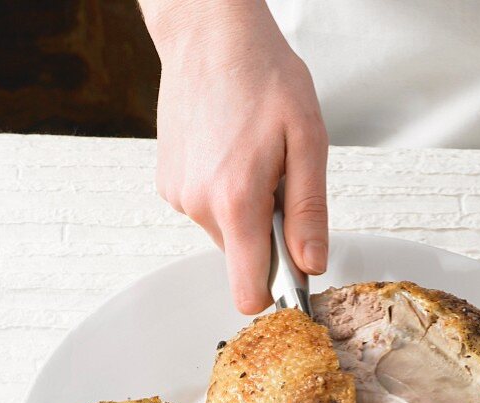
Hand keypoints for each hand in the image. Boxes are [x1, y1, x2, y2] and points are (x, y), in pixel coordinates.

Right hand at [144, 0, 327, 313]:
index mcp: (236, 201)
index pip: (249, 292)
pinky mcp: (168, 184)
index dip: (277, 290)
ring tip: (252, 159)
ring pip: (226, 235)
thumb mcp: (307, 141)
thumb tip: (312, 265)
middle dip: (267, 236)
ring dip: (246, 212)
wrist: (208, 32)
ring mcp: (178, 195)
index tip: (294, 271)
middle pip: (243, 261)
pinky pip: (207, 211)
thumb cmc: (262, 75)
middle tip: (278, 183)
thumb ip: (309, 213)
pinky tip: (229, 152)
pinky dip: (224, 195)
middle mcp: (199, 205)